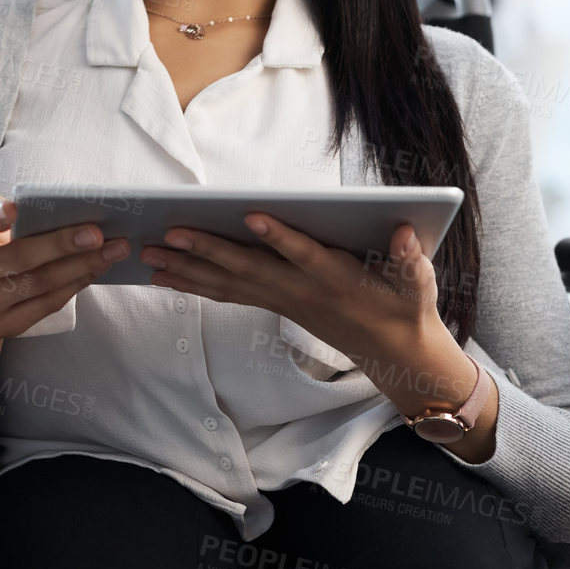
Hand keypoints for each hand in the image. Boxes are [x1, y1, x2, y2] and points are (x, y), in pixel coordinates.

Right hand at [0, 193, 127, 414]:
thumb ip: (1, 208)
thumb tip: (50, 208)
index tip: (14, 208)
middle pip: (19, 259)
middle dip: (61, 245)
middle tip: (97, 233)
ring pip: (41, 284)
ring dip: (82, 265)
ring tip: (113, 250)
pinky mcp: (4, 326)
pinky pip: (48, 304)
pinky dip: (77, 283)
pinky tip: (97, 268)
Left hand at [138, 214, 442, 366]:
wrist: (394, 354)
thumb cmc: (406, 307)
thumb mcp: (419, 284)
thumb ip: (411, 259)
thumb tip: (407, 233)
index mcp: (338, 280)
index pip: (306, 255)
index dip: (280, 237)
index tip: (253, 214)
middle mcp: (302, 292)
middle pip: (249, 269)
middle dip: (208, 250)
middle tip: (169, 233)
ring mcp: (283, 300)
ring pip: (228, 283)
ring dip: (187, 269)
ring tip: (149, 255)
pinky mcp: (272, 303)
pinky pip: (226, 294)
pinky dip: (193, 283)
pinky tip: (163, 276)